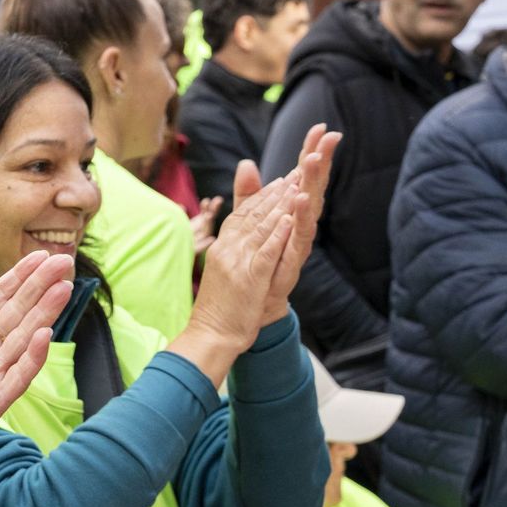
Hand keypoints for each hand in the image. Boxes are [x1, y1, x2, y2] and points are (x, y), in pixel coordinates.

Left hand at [0, 251, 74, 469]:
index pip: (0, 296)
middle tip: (66, 260)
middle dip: (41, 286)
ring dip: (45, 314)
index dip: (20, 275)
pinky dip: (32, 357)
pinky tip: (46, 336)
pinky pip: (17, 376)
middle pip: (19, 311)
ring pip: (25, 338)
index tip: (41, 254)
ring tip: (63, 288)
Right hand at [185, 169, 301, 351]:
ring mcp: (237, 263)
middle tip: (296, 171)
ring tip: (296, 184)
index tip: (283, 178)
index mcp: (223, 247)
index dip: (263, 195)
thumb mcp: (225, 270)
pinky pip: (265, 252)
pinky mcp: (248, 278)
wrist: (210, 335)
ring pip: (260, 228)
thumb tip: (240, 225)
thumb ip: (236, 245)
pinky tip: (289, 219)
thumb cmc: (219, 307)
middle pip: (253, 214)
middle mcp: (227, 249)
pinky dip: (277, 234)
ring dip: (279, 204)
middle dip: (276, 192)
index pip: (243, 213)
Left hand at [234, 123, 341, 324]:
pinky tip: (301, 200)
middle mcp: (299, 226)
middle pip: (312, 188)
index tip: (319, 128)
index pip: (302, 177)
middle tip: (328, 137)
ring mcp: (297, 243)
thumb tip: (247, 163)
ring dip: (312, 185)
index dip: (310, 153)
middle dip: (320, 162)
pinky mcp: (291, 261)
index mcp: (290, 214)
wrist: (252, 305)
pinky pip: (298, 237)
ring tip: (314, 161)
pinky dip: (300, 219)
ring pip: (310, 210)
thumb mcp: (249, 222)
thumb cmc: (258, 263)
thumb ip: (248, 194)